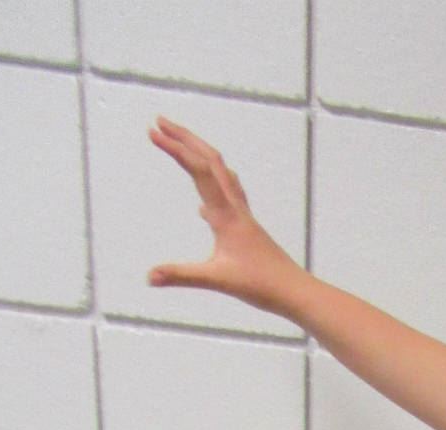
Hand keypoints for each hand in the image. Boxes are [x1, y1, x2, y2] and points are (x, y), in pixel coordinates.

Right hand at [145, 116, 301, 314]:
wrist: (296, 292)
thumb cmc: (262, 286)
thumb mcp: (217, 280)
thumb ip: (181, 276)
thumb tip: (149, 277)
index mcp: (226, 214)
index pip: (199, 169)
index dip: (174, 149)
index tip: (152, 132)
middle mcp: (235, 208)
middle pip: (211, 160)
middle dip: (185, 138)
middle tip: (160, 122)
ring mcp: (243, 217)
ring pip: (222, 173)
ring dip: (199, 154)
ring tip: (180, 146)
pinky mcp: (247, 229)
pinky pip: (229, 197)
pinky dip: (213, 187)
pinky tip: (203, 208)